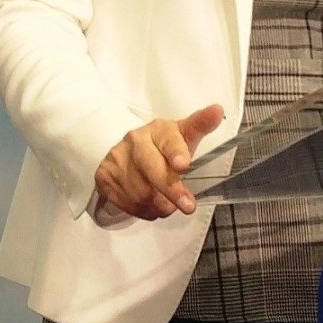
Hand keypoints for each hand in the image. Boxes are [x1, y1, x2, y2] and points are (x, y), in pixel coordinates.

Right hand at [93, 104, 224, 219]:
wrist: (127, 152)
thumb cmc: (163, 146)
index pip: (168, 140)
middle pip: (152, 170)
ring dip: (160, 205)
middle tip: (188, 206)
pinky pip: (128, 203)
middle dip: (172, 190)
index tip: (183, 164)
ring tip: (167, 203)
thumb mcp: (183, 135)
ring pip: (141, 193)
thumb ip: (201, 125)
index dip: (176, 152)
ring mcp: (117, 159)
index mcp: (158, 129)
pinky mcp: (105, 177)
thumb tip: (218, 111)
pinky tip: (150, 204)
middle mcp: (135, 141)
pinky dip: (145, 210)